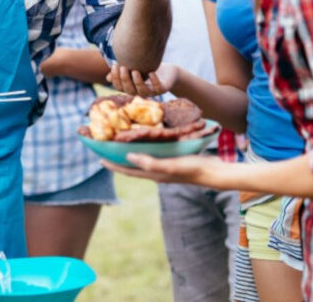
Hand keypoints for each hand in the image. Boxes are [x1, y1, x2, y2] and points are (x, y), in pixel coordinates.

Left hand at [102, 153, 216, 184]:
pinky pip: (153, 153)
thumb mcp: (170, 165)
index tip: (99, 158)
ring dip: (131, 152)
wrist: (213, 172)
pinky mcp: (172, 160)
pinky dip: (146, 147)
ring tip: (122, 142)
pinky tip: (147, 139)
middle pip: (132, 165)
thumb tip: (128, 156)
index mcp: (153, 174)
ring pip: (142, 159)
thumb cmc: (192, 169)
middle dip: (119, 158)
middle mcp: (156, 171)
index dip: (113, 165)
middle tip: (108, 147)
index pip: (127, 170)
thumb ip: (150, 162)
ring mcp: (165, 166)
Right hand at [108, 63, 177, 96]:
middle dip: (125, 79)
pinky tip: (151, 73)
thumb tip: (108, 78)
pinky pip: (158, 88)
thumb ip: (123, 72)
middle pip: (129, 90)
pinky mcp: (162, 89)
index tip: (115, 65)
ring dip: (138, 82)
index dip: (116, 78)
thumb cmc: (149, 69)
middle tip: (123, 67)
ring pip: (142, 91)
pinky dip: (155, 81)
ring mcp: (151, 92)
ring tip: (135, 71)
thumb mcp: (135, 69)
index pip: (119, 87)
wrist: (169, 73)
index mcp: (132, 87)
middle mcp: (140, 92)